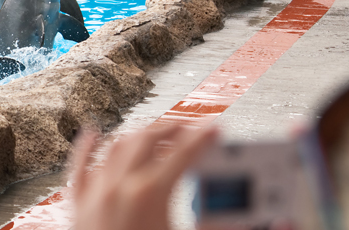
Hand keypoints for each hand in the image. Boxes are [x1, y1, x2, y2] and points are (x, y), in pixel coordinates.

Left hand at [71, 124, 218, 229]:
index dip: (203, 138)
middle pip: (148, 140)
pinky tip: (92, 133)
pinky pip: (78, 168)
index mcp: (150, 194)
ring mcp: (95, 195)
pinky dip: (86, 147)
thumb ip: (220, 224)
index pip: (183, 153)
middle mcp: (118, 186)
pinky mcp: (78, 208)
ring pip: (115, 147)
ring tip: (156, 134)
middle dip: (171, 129)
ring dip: (139, 135)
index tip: (215, 130)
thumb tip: (270, 223)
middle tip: (190, 128)